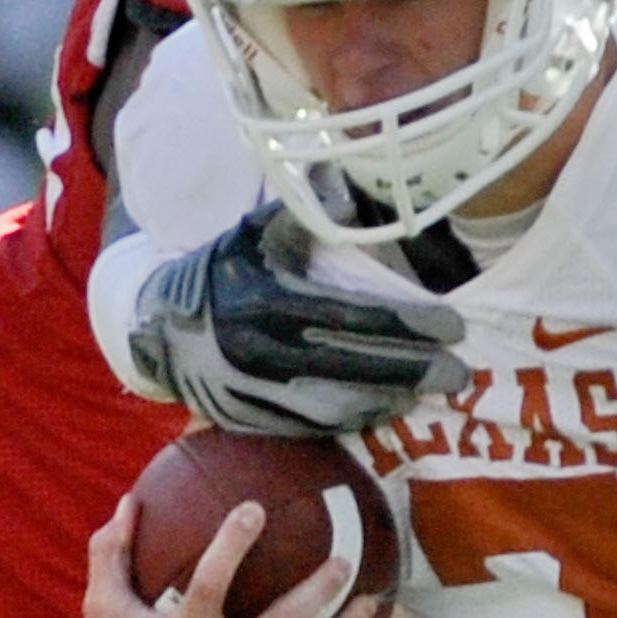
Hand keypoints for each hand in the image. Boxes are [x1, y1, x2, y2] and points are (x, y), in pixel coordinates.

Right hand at [126, 207, 471, 438]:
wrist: (154, 326)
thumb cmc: (221, 270)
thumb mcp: (255, 232)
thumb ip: (306, 214)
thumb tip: (355, 190)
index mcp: (267, 300)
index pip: (355, 317)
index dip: (410, 325)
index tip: (455, 327)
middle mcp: (261, 351)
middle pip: (356, 368)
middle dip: (415, 372)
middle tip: (462, 374)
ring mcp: (254, 393)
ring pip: (338, 406)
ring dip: (390, 401)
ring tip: (429, 392)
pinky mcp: (249, 420)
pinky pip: (311, 427)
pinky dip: (353, 419)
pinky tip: (384, 408)